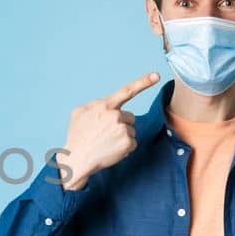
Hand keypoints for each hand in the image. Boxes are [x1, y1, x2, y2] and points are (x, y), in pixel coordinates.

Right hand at [57, 71, 159, 189]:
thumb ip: (95, 104)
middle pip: (129, 117)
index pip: (127, 91)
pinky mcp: (127, 144)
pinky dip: (124, 147)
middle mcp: (115, 116)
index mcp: (104, 106)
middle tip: (104, 133)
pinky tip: (110, 150)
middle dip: (121, 123)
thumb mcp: (79, 112)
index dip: (143, 82)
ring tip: (105, 142)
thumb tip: (108, 104)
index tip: (157, 75)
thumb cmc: (77, 136)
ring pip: (131, 130)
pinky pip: (132, 143)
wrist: (77, 160)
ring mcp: (122, 130)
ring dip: (121, 136)